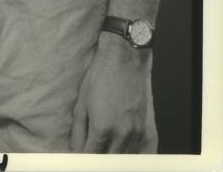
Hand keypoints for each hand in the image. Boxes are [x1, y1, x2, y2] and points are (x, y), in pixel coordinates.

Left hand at [70, 32, 152, 152]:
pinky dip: (130, 155)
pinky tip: (121, 150)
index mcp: (102, 128)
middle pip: (109, 162)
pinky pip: (139, 153)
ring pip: (124, 159)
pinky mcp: (146, 129)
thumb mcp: (82, 102)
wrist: (124, 60)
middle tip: (91, 153)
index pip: (91, 158)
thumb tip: (76, 149)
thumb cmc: (101, 77)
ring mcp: (136, 134)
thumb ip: (78, 130)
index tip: (80, 158)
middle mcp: (122, 135)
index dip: (84, 160)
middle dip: (98, 160)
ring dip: (113, 157)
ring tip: (104, 149)